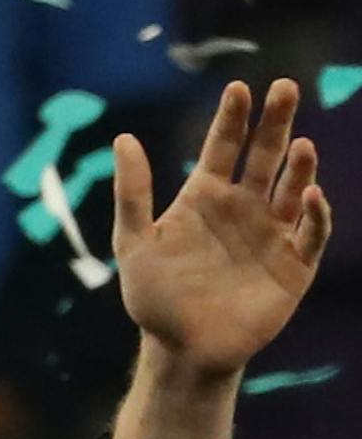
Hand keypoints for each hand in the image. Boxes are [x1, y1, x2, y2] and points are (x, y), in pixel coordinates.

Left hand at [115, 78, 331, 379]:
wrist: (181, 350)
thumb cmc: (156, 299)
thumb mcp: (134, 245)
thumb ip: (132, 194)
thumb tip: (123, 137)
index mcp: (207, 197)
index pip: (224, 147)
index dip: (232, 118)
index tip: (237, 90)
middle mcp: (244, 206)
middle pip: (265, 154)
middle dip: (276, 121)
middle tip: (283, 87)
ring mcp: (272, 232)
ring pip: (294, 187)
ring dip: (300, 166)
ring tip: (299, 145)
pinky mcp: (294, 263)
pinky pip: (312, 232)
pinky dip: (315, 214)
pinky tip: (308, 197)